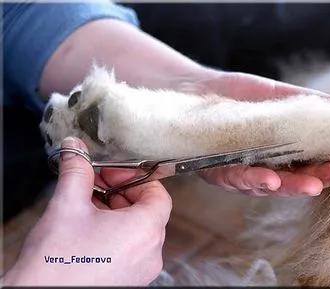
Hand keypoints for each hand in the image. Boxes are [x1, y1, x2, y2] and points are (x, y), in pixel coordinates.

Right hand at [3, 137, 171, 285]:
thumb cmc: (56, 266)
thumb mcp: (67, 207)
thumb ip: (76, 171)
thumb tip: (76, 150)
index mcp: (145, 231)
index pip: (158, 193)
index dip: (135, 178)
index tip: (113, 173)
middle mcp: (150, 253)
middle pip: (148, 210)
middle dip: (121, 192)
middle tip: (98, 185)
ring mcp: (141, 270)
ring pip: (138, 230)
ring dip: (116, 212)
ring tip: (89, 206)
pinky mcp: (129, 280)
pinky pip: (130, 248)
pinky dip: (115, 233)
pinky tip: (89, 230)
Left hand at [179, 70, 329, 195]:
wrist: (199, 89)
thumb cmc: (240, 95)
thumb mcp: (279, 96)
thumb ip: (311, 104)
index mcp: (281, 153)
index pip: (312, 164)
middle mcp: (264, 167)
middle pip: (295, 179)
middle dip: (319, 178)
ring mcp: (241, 172)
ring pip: (268, 185)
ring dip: (290, 186)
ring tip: (312, 184)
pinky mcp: (217, 172)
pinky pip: (236, 179)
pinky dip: (253, 179)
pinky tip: (269, 178)